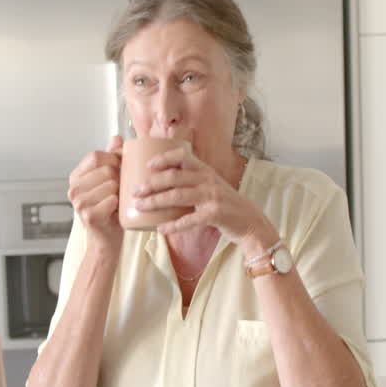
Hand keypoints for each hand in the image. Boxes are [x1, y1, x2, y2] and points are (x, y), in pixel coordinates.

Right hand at [67, 135, 123, 253]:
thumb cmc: (110, 210)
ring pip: (110, 184)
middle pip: (105, 169)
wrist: (107, 240)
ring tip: (119, 201)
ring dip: (121, 192)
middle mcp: (73, 189)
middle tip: (122, 190)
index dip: (113, 159)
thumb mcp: (110, 181)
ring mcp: (79, 203)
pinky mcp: (88, 216)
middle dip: (120, 177)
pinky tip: (117, 211)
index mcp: (76, 177)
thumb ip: (112, 158)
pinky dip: (119, 204)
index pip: (95, 156)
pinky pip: (112, 200)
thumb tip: (117, 138)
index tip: (121, 169)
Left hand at [134, 148, 276, 256]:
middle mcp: (208, 180)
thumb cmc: (226, 205)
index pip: (183, 157)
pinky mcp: (214, 215)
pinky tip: (160, 229)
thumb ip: (193, 182)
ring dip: (156, 201)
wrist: (250, 222)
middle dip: (152, 183)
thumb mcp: (211, 186)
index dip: (164, 158)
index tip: (148, 165)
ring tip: (140, 206)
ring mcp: (212, 197)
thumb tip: (163, 183)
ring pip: (178, 196)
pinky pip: (189, 220)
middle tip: (135, 191)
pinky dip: (173, 225)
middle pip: (174, 177)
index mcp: (206, 171)